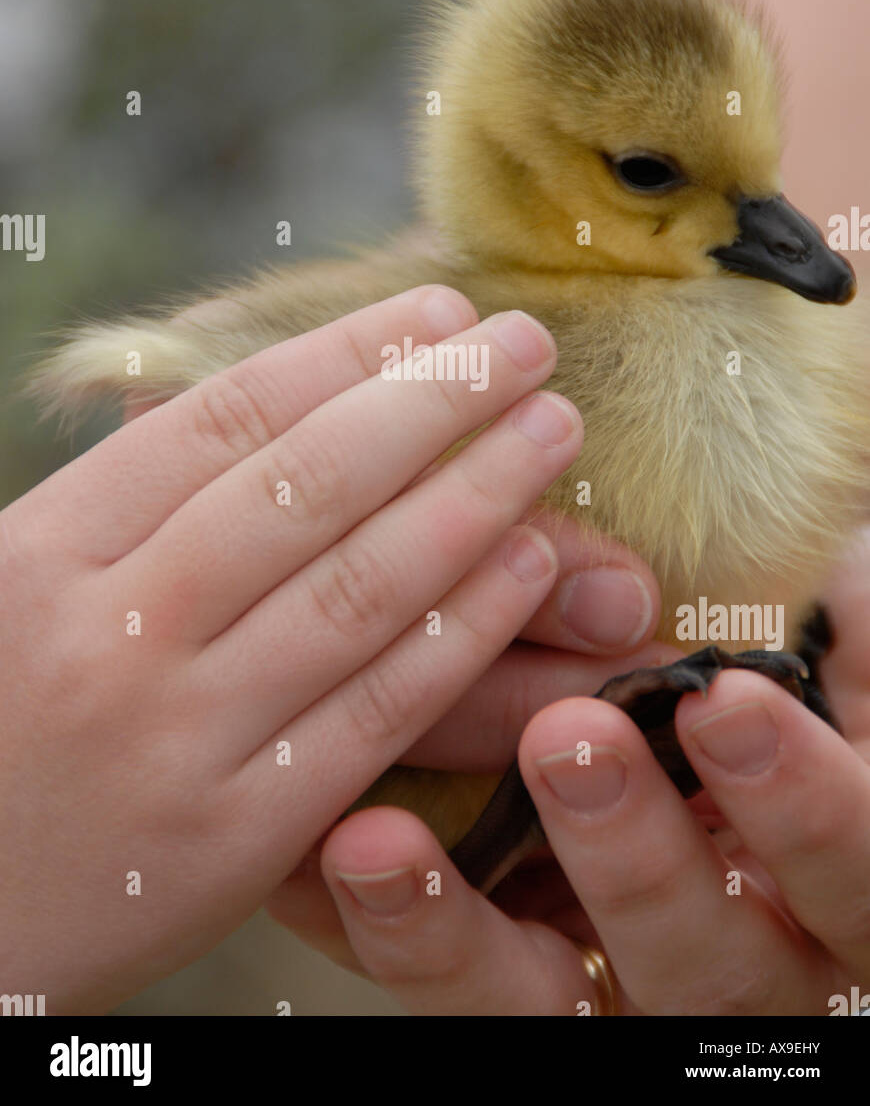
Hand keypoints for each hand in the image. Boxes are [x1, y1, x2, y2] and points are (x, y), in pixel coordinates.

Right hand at [1, 285, 589, 1011]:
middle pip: (308, 486)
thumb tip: (274, 392)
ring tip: (551, 430)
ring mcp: (177, 739)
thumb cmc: (2, 717)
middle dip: (435, 400)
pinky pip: (375, 713)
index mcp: (45, 552)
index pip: (224, 419)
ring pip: (358, 589)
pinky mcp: (235, 838)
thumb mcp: (20, 587)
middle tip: (527, 345)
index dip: (348, 353)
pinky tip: (528, 562)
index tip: (440, 314)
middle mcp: (114, 634)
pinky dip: (464, 630)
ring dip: (474, 496)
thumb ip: (130, 501)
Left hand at [269, 532, 869, 1015]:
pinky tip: (329, 856)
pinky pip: (455, 997)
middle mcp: (739, 969)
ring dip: (461, 928)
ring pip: (548, 1009)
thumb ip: (849, 661)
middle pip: (705, 962)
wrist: (670, 812)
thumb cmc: (782, 756)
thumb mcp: (829, 714)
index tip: (726, 701)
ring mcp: (618, 1000)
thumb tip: (855, 576)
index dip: (798, 801)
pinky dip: (391, 933)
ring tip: (379, 841)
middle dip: (634, 855)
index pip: (849, 869)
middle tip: (565, 737)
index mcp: (832, 888)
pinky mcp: (513, 998)